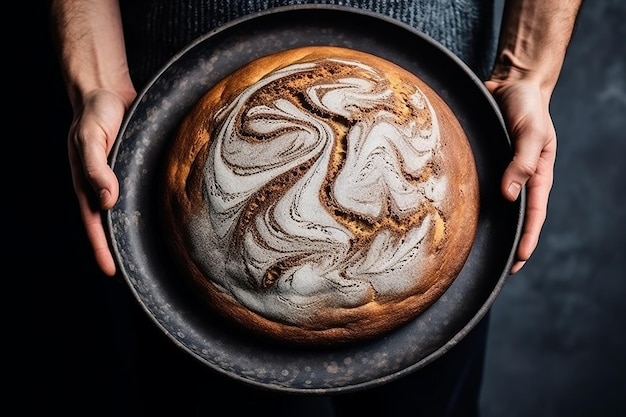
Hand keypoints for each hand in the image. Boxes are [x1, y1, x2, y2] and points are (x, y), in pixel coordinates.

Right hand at [67, 88, 133, 275]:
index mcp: (86, 182)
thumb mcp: (91, 138)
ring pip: (124, 210)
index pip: (93, 223)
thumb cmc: (95, 112)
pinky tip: (156, 216)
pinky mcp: (130, 167)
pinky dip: (142, 207)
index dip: (101, 248)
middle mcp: (100, 183)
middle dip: (118, 247)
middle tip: (135, 270)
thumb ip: (96, 167)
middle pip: (109, 223)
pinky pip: (135, 192)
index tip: (110, 272)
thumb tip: (106, 201)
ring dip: (132, 230)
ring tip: (148, 251)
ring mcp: (115, 176)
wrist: (106, 90)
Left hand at [485, 78, 556, 273]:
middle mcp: (518, 177)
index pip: (534, 215)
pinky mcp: (484, 162)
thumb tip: (509, 195)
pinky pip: (477, 187)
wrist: (512, 83)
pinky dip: (469, 203)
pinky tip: (455, 216)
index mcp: (537, 175)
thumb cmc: (527, 106)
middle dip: (507, 242)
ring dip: (487, 226)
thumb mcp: (532, 132)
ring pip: (494, 205)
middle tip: (496, 269)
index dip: (527, 239)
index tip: (518, 262)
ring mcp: (500, 171)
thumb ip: (523, 161)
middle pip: (513, 217)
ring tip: (472, 250)